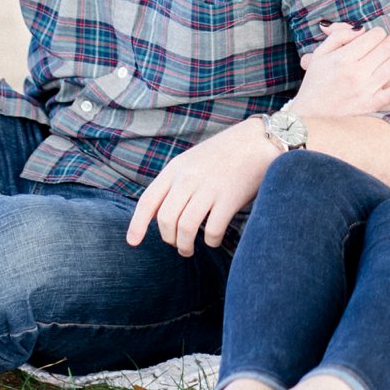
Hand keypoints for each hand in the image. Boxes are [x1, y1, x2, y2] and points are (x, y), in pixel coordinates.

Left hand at [125, 121, 277, 256]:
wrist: (257, 140)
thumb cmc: (223, 154)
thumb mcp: (191, 161)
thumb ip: (175, 184)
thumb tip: (159, 215)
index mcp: (175, 169)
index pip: (148, 201)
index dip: (137, 225)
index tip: (132, 242)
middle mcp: (188, 179)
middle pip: (166, 220)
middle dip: (168, 239)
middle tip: (177, 244)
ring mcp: (209, 188)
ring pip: (186, 228)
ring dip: (185, 245)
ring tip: (188, 249)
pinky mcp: (230, 198)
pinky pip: (213, 230)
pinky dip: (210, 241)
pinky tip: (213, 240)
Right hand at [292, 22, 389, 119]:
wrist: (311, 116)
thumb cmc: (315, 83)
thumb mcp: (320, 54)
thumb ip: (338, 36)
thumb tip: (361, 28)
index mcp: (343, 59)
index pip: (372, 37)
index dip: (378, 32)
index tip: (377, 34)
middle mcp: (355, 73)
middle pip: (385, 48)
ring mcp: (365, 90)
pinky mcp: (371, 105)